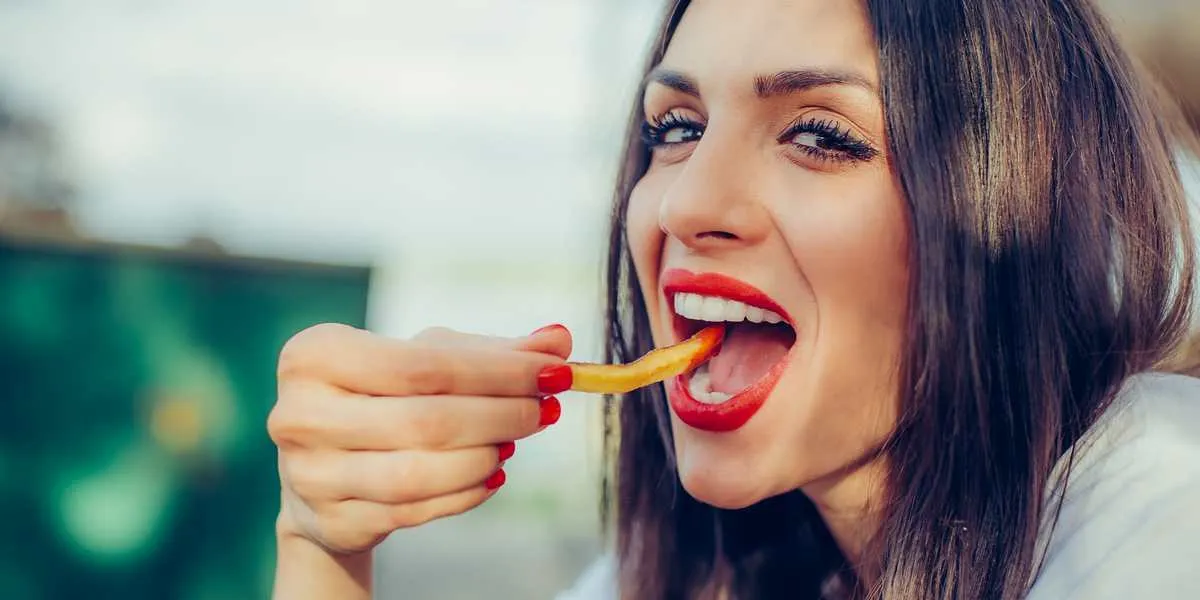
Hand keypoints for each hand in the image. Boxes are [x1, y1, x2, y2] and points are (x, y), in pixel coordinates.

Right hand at [268, 323, 572, 554]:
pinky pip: (416, 510)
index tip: (555, 371)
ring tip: (515, 441)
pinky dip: (466, 492)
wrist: (324, 471)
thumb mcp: (429, 361)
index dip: (498, 370)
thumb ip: (493, 351)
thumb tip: (558, 340)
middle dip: (501, 413)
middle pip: (426, 419)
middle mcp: (300, 414)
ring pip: (421, 473)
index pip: (423, 364)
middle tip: (546, 409)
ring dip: (485, 456)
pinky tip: (492, 473)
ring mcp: (310, 474)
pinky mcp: (332, 521)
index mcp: (315, 355)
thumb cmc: (383, 397)